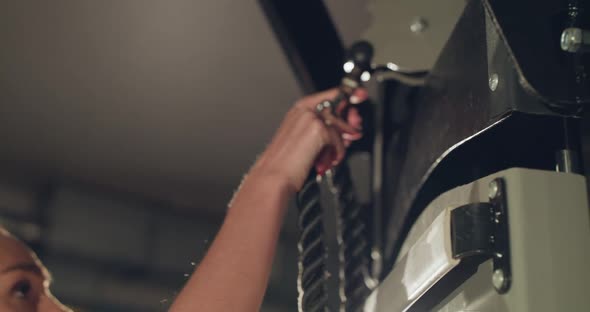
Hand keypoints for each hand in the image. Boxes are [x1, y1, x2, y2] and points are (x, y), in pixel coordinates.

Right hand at [252, 88, 366, 192]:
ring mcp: (311, 117)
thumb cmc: (285, 163)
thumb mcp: (305, 140)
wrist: (273, 176)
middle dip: (350, 121)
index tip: (360, 95)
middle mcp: (304, 109)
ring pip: (340, 125)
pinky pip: (339, 139)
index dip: (349, 94)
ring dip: (340, 144)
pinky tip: (326, 161)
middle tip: (352, 135)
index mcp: (299, 109)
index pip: (331, 94)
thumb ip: (324, 129)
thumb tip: (347, 129)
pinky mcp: (318, 129)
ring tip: (329, 156)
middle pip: (340, 107)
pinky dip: (336, 153)